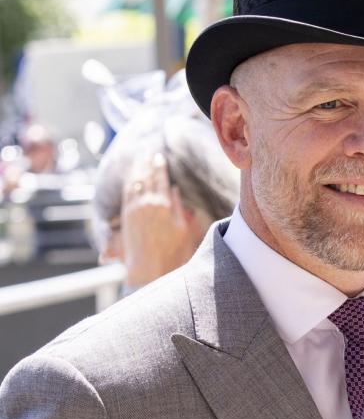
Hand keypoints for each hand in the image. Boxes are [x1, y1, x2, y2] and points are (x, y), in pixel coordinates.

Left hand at [121, 152, 195, 286]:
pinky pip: (127, 193)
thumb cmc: (171, 251)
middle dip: (146, 163)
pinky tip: (131, 177)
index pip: (161, 179)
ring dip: (136, 170)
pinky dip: (129, 182)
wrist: (149, 267)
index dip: (159, 166)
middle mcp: (147, 204)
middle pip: (146, 177)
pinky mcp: (126, 216)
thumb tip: (174, 189)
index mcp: (163, 205)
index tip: (159, 157)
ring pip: (134, 182)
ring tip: (137, 159)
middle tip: (146, 151)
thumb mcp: (182, 228)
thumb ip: (177, 206)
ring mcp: (134, 209)